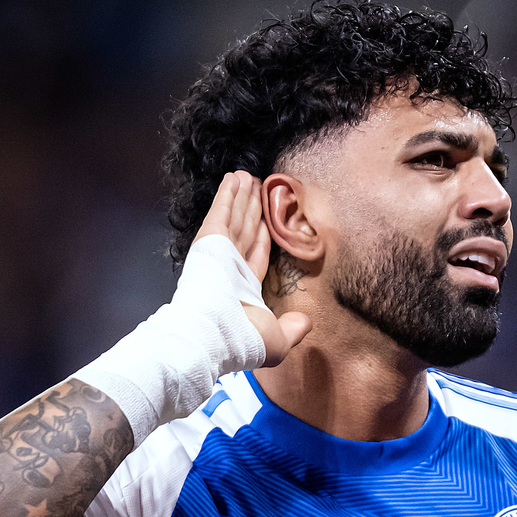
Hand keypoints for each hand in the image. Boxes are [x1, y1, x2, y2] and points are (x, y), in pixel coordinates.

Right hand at [193, 170, 310, 365]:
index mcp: (242, 289)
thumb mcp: (277, 340)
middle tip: (255, 190)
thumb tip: (306, 323)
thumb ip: (294, 329)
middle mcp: (229, 268)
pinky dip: (227, 194)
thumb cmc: (242, 340)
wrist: (215, 333)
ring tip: (246, 176)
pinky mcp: (210, 239)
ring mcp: (219, 252)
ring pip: (235, 217)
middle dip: (250, 212)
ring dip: (240, 197)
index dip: (261, 238)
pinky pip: (223, 210)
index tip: (266, 222)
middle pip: (244, 232)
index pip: (255, 256)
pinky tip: (233, 178)